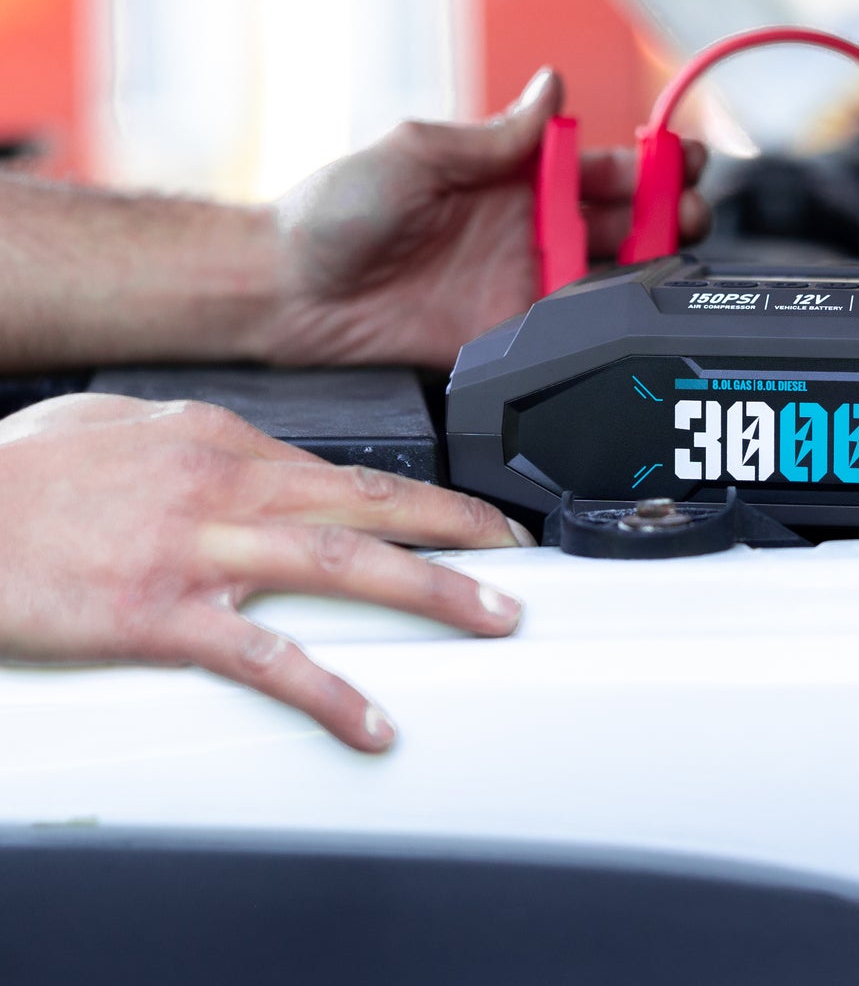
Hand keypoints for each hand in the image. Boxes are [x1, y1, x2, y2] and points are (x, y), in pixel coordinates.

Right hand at [0, 393, 530, 750]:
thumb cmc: (24, 475)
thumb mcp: (120, 425)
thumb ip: (194, 436)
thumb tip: (243, 447)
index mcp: (224, 441)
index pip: (350, 470)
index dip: (420, 495)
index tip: (467, 518)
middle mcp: (227, 484)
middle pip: (372, 501)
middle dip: (459, 526)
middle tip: (520, 552)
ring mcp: (199, 549)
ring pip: (344, 564)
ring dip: (433, 590)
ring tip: (495, 617)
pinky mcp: (159, 615)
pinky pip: (264, 658)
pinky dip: (327, 691)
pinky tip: (371, 722)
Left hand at [264, 69, 708, 368]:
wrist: (285, 289)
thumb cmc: (336, 209)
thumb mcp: (417, 151)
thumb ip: (495, 135)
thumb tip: (554, 87)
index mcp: (512, 178)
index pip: (598, 167)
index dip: (646, 162)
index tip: (682, 157)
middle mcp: (527, 230)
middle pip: (620, 222)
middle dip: (668, 212)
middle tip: (694, 209)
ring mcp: (520, 285)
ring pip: (609, 276)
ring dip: (651, 265)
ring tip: (681, 254)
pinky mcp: (504, 335)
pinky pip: (569, 332)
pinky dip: (605, 322)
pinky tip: (630, 311)